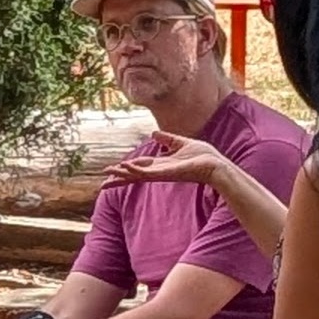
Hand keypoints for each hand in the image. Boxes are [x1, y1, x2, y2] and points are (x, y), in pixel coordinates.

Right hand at [106, 130, 224, 190]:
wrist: (216, 164)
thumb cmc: (203, 155)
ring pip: (137, 175)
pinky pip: (147, 172)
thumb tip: (153, 133)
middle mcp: (159, 171)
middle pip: (134, 175)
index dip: (126, 169)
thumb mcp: (182, 142)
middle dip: (119, 179)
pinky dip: (135, 169)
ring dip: (122, 174)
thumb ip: (167, 139)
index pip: (139, 167)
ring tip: (108, 173)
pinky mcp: (166, 174)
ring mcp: (161, 173)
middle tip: (103, 184)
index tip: (112, 171)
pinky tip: (124, 166)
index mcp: (161, 164)